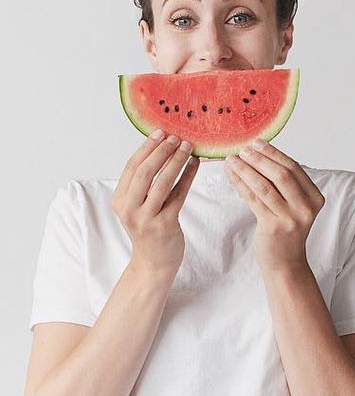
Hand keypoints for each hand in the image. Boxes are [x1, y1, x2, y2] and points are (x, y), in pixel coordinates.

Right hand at [111, 131, 198, 276]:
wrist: (154, 262)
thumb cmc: (148, 229)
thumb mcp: (137, 206)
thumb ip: (143, 184)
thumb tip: (161, 151)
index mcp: (119, 200)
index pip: (131, 167)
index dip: (146, 148)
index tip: (160, 132)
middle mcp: (129, 208)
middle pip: (145, 172)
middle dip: (161, 152)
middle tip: (176, 137)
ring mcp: (146, 217)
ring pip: (162, 182)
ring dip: (176, 161)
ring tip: (188, 146)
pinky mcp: (165, 224)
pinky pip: (178, 195)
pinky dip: (188, 177)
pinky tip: (196, 164)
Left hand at [225, 141, 324, 272]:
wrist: (285, 262)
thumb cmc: (287, 230)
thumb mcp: (294, 205)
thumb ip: (286, 184)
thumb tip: (261, 154)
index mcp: (315, 198)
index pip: (294, 168)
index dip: (274, 154)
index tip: (257, 143)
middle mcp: (306, 208)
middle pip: (281, 175)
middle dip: (260, 159)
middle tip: (243, 150)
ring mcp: (291, 218)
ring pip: (265, 186)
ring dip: (245, 170)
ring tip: (231, 160)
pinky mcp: (273, 226)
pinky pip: (253, 199)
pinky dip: (240, 184)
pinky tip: (231, 175)